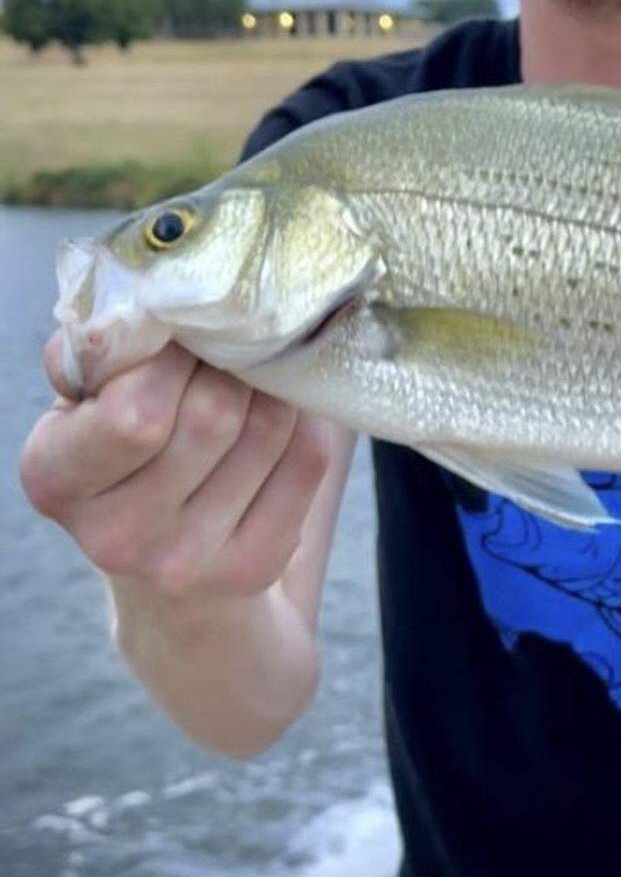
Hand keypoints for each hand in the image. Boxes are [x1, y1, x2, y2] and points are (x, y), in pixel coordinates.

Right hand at [20, 332, 335, 601]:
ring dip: (274, 384)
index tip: (184, 335)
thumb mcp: (92, 393)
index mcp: (57, 478)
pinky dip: (308, 419)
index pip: (134, 409)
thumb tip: (151, 309)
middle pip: (213, 414)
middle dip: (233, 362)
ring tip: (259, 373)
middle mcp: (115, 536)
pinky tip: (289, 410)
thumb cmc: (129, 444)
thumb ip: (105, 347)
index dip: (173, 355)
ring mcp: (186, 562)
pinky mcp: (253, 568)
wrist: (170, 548)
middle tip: (234, 346)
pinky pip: (307, 460)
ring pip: (268, 428)